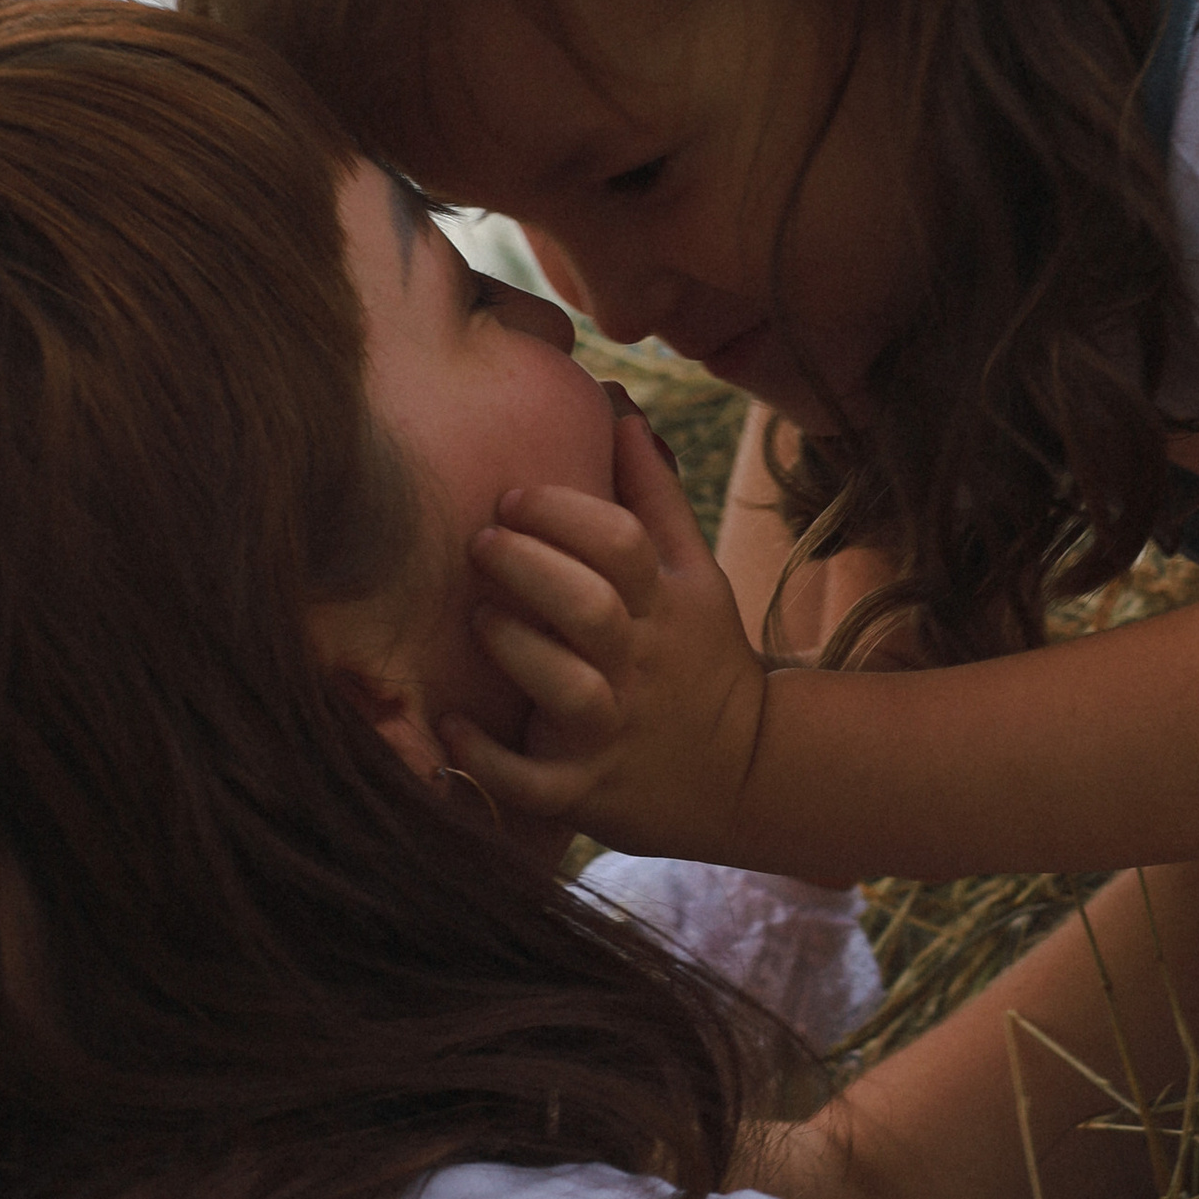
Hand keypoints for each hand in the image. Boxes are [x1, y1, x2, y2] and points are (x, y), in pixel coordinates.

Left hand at [440, 408, 770, 849]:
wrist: (747, 778)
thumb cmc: (699, 659)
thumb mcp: (695, 574)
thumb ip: (652, 494)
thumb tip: (618, 407)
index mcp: (666, 605)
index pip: (621, 544)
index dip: (562, 513)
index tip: (510, 496)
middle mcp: (641, 664)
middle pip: (589, 606)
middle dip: (529, 567)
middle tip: (480, 541)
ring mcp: (615, 730)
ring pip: (565, 688)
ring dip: (514, 648)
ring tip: (478, 618)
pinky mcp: (588, 791)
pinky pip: (533, 782)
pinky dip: (487, 760)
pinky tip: (450, 726)